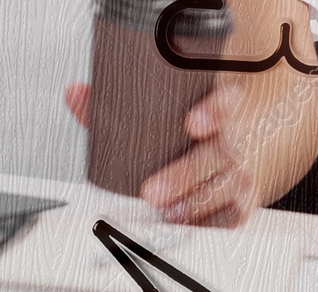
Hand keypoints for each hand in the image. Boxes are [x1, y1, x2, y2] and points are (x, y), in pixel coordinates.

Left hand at [65, 76, 299, 228]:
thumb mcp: (164, 106)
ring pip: (224, 188)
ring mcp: (239, 171)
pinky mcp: (242, 200)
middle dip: (184, 174)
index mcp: (217, 108)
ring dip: (195, 203)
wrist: (242, 144)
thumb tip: (76, 93)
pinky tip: (186, 224)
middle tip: (152, 190)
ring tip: (167, 212)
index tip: (193, 123)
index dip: (212, 112)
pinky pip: (231, 215)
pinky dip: (209, 222)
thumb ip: (116, 102)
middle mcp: (233, 139)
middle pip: (217, 154)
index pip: (223, 103)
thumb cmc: (191, 127)